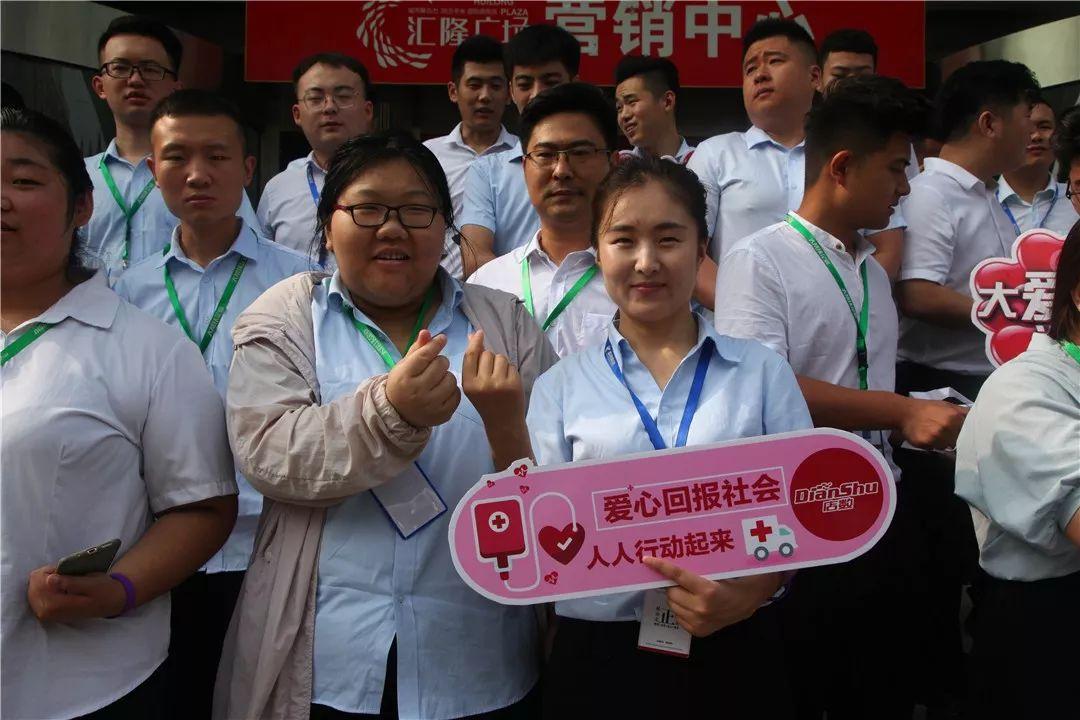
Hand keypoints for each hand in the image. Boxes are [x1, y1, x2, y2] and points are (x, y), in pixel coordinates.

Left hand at [26, 566, 126, 622]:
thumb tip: (49, 579)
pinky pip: (36, 594)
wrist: (110, 603)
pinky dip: (45, 586)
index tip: (62, 569)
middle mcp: (46, 612)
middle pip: (33, 585)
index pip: (39, 582)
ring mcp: (45, 613)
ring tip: (62, 579)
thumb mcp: (91, 584)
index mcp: (56, 606)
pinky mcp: (45, 612)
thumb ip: (70, 582)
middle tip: (63, 573)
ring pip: (33, 589)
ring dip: (45, 580)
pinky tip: (57, 585)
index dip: (48, 571)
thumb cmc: (103, 591)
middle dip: (45, 575)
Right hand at [385, 329, 459, 427]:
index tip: (442, 339)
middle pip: (441, 365)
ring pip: (451, 379)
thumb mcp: (404, 365)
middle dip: (441, 361)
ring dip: (448, 376)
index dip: (436, 344)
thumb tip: (427, 332)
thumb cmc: (403, 384)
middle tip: (435, 366)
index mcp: (404, 376)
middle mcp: (417, 391)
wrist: (399, 413)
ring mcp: (430, 404)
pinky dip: (453, 390)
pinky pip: (457, 394)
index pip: (425, 355)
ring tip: (439, 379)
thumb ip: (417, 349)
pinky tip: (444, 390)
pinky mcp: (442, 414)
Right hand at [461, 330, 524, 426]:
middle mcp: (482, 383)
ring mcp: (499, 384)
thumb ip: (473, 362)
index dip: (475, 342)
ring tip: (500, 378)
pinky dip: (510, 371)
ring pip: (501, 358)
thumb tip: (473, 335)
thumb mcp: (474, 384)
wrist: (503, 422)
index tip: (479, 333)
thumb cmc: (486, 402)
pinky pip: (511, 366)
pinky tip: (508, 383)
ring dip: (501, 364)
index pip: (470, 355)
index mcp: (469, 384)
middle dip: (490, 358)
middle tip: (492, 373)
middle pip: (487, 354)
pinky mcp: (513, 384)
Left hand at [642, 557, 781, 636]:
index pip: (678, 576)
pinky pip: (678, 616)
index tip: (647, 559)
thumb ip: (695, 569)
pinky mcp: (697, 631)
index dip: (661, 567)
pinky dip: (681, 608)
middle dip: (672, 585)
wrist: (747, 602)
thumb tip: (671, 563)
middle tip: (681, 580)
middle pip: (671, 592)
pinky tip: (693, 604)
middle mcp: (701, 609)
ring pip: (672, 605)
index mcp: (707, 591)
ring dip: (676, 597)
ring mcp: (698, 622)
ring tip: (689, 593)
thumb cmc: (732, 580)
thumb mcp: (716, 571)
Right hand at [897, 398, 967, 449]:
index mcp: (954, 416)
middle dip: (954, 439)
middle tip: (947, 434)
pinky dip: (933, 445)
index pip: (968, 431)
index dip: (967, 434)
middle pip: (958, 440)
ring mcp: (935, 436)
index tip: (964, 434)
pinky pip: (935, 449)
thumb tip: (978, 418)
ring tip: (936, 436)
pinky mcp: (925, 443)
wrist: (906, 412)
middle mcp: (946, 427)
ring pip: (947, 446)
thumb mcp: (948, 405)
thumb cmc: (928, 408)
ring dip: (944, 443)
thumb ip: (963, 412)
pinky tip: (928, 438)